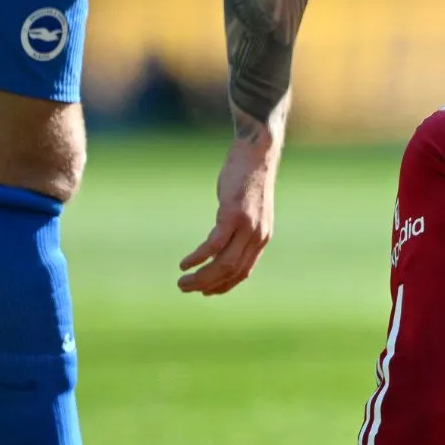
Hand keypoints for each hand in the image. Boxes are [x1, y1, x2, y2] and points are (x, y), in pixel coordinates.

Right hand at [178, 131, 276, 294]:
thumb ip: (241, 227)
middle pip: (231, 272)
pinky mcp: (233, 215)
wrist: (257, 152)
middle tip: (186, 289)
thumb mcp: (250, 209)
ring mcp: (247, 227)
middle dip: (207, 285)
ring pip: (222, 264)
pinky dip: (198, 258)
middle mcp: (257, 236)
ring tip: (182, 281)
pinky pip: (214, 245)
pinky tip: (185, 263)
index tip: (206, 292)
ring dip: (201, 277)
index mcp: (261, 237)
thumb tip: (224, 240)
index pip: (243, 272)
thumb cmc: (249, 178)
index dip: (224, 286)